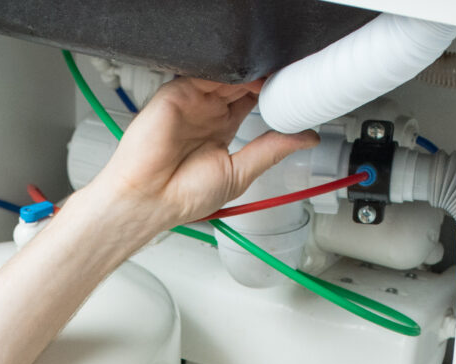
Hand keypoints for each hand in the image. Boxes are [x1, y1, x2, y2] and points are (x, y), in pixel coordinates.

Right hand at [78, 77, 314, 238]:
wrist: (149, 199)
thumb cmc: (182, 196)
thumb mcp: (240, 173)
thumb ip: (271, 150)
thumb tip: (306, 138)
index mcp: (220, 131)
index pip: (250, 101)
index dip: (270, 94)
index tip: (291, 93)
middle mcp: (206, 113)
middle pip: (240, 83)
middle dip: (262, 80)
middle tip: (284, 81)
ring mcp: (191, 101)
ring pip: (225, 75)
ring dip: (247, 75)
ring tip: (268, 81)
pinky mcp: (175, 93)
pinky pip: (202, 72)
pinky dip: (225, 72)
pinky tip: (243, 80)